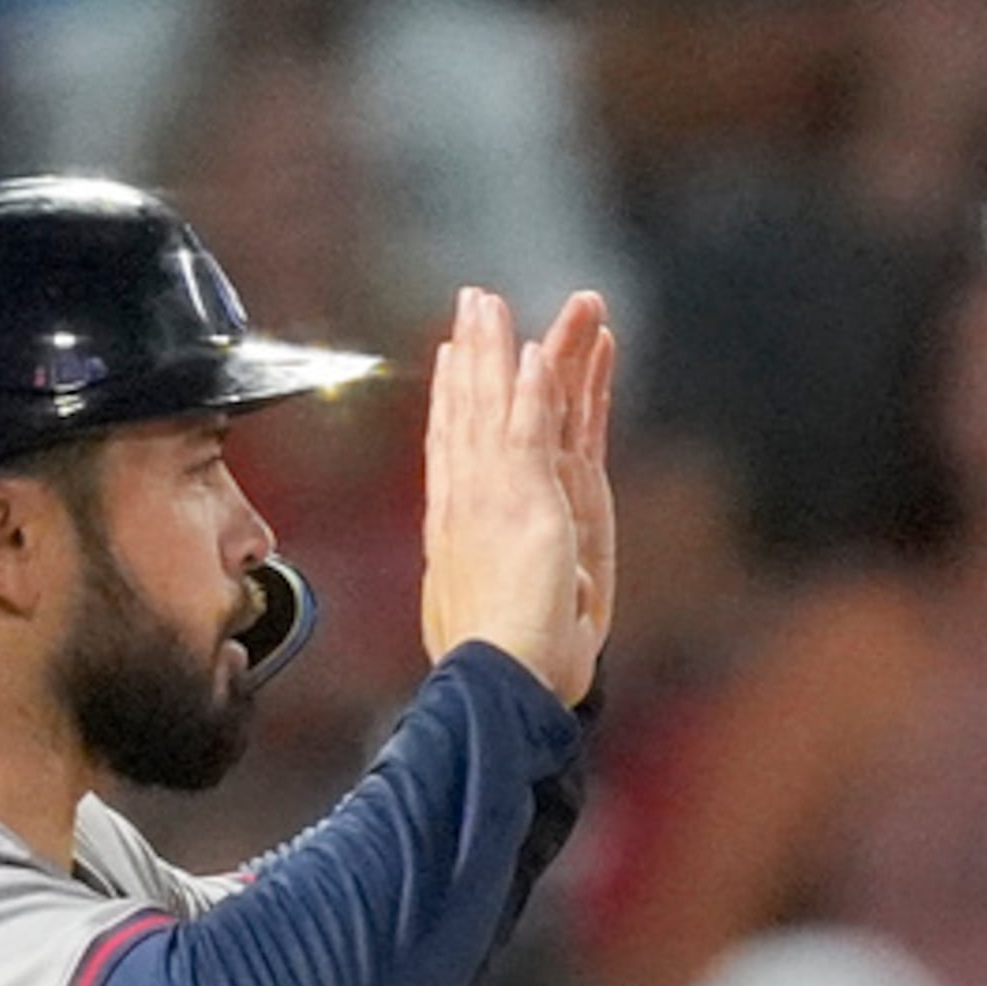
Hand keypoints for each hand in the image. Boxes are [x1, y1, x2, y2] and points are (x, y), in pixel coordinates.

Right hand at [421, 288, 615, 703]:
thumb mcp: (501, 619)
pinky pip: (528, 429)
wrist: (500, 683)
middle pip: (469, 415)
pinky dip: (532, 389)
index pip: (453, 451)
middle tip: (471, 305)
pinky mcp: (524, 501)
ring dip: (496, 351)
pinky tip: (534, 351)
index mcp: (458, 533)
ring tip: (492, 302)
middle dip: (471, 358)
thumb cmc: (505, 671)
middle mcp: (466, 506)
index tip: (451, 360)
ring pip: (493, 408)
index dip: (453, 401)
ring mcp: (490, 498)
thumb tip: (516, 589)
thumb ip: (506, 590)